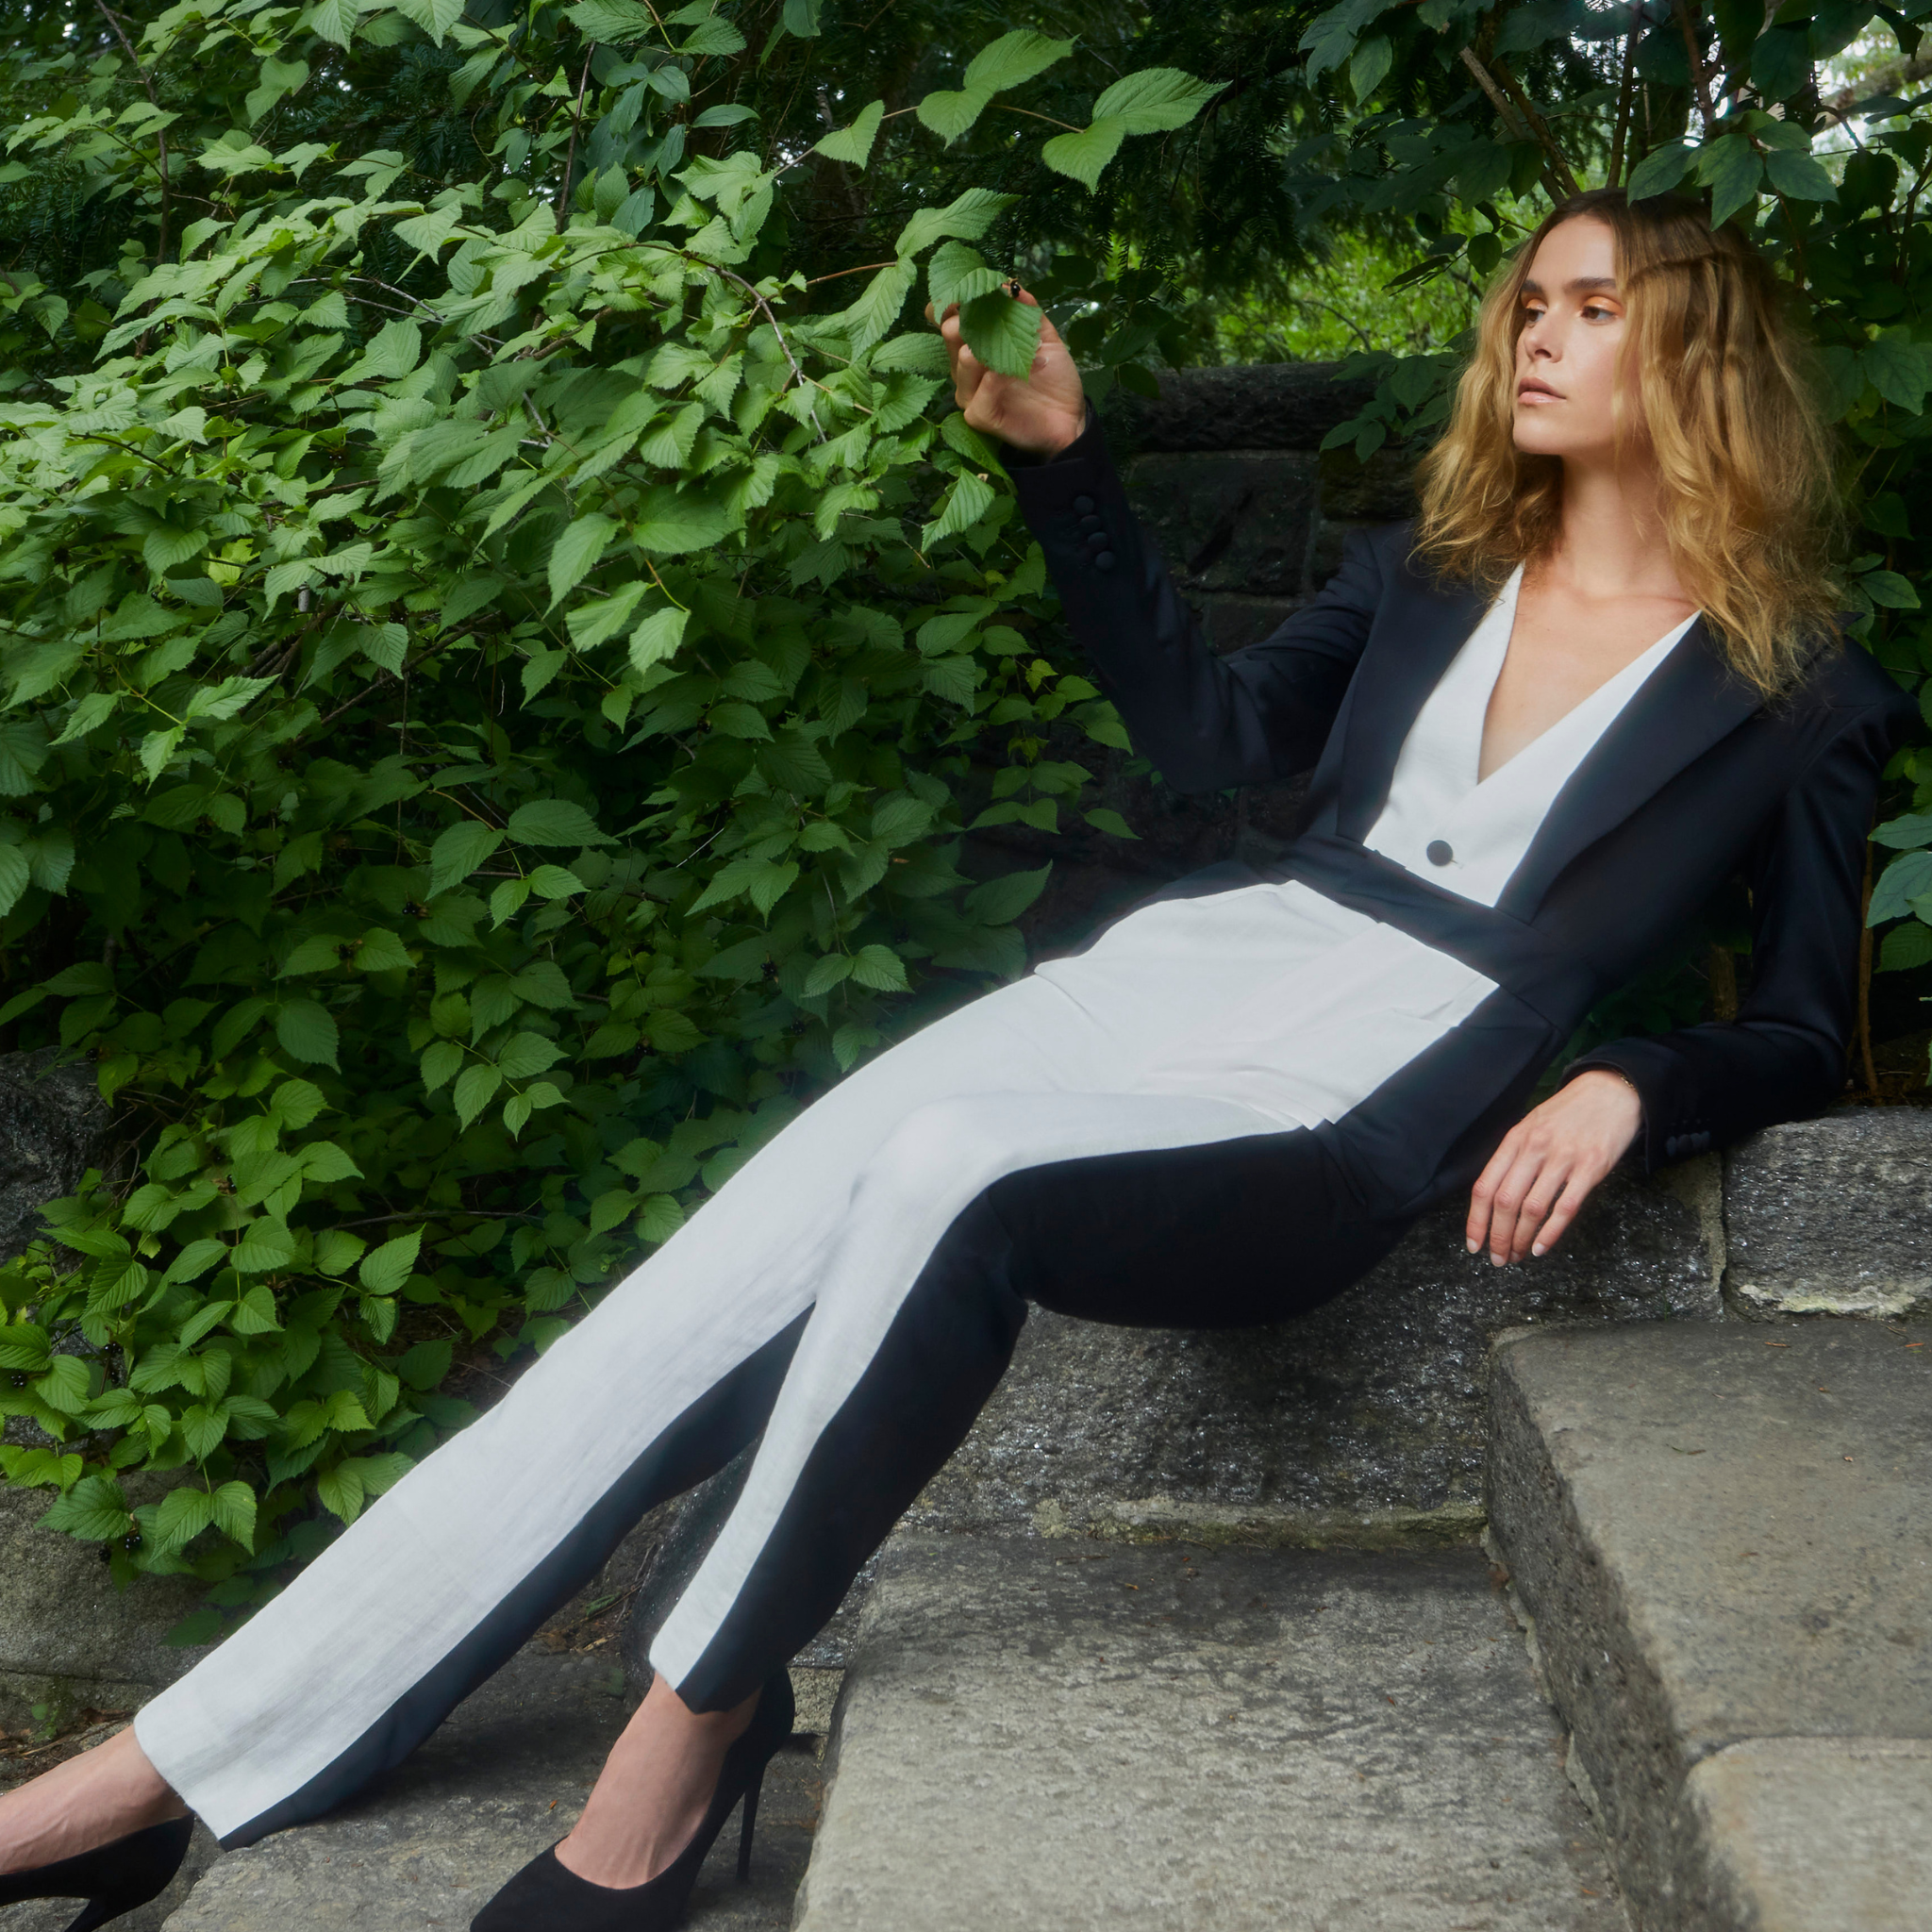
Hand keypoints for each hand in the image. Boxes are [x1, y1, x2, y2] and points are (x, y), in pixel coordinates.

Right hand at [928, 285, 1086, 457]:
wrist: (1069, 417)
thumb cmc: (1053, 377)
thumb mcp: (1045, 338)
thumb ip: (1029, 312)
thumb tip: (1012, 284)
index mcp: (976, 344)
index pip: (947, 319)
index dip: (949, 302)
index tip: (966, 289)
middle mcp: (967, 368)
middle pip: (949, 335)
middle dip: (965, 318)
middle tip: (987, 315)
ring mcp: (971, 393)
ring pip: (961, 362)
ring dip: (983, 349)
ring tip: (1007, 348)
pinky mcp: (980, 416)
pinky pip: (977, 395)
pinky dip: (992, 381)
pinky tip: (1009, 375)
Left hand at [1465, 1069, 1642, 1266]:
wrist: (1611, 1090)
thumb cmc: (1568, 1112)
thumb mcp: (1532, 1125)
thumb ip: (1514, 1156)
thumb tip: (1494, 1196)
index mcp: (1514, 1140)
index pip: (1485, 1187)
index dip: (1476, 1220)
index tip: (1473, 1244)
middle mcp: (1534, 1148)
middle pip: (1504, 1202)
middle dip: (1497, 1237)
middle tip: (1498, 1259)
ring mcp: (1563, 1158)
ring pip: (1532, 1208)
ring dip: (1521, 1239)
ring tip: (1518, 1257)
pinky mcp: (1591, 1168)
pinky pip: (1565, 1207)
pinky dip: (1551, 1233)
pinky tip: (1541, 1247)